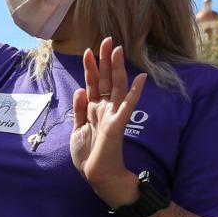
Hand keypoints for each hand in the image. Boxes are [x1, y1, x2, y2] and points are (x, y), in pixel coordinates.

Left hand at [71, 37, 147, 207]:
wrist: (97, 176)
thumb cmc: (89, 155)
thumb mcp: (76, 130)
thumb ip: (79, 110)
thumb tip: (80, 90)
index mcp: (94, 110)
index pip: (92, 84)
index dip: (91, 67)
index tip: (89, 50)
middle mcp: (105, 109)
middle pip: (105, 80)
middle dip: (105, 60)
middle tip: (106, 40)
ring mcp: (112, 116)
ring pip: (115, 87)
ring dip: (116, 68)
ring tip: (118, 50)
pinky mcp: (117, 125)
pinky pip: (127, 106)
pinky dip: (134, 92)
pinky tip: (141, 78)